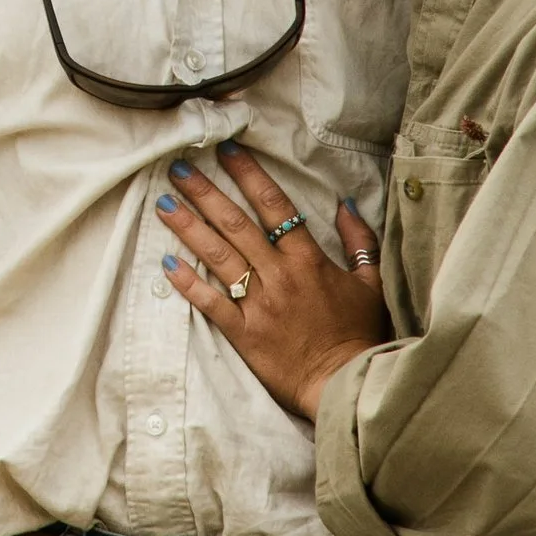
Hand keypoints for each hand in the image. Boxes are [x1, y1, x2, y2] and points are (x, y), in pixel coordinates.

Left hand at [156, 140, 389, 422]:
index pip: (274, 206)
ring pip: (218, 257)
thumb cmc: (360, 335)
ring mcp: (259, 304)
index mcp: (308, 260)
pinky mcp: (244, 334)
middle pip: (236, 224)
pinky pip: (211, 304)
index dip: (248, 175)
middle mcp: (279, 275)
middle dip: (205, 193)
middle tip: (179, 168)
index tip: (226, 151)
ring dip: (189, 227)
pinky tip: (167, 263)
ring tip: (164, 203)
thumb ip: (359, 242)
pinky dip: (189, 283)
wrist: (348, 384)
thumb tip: (345, 204)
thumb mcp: (370, 283)